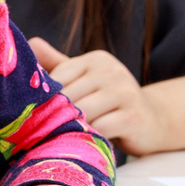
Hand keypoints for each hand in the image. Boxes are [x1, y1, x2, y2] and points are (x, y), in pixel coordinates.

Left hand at [29, 38, 159, 155]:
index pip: (60, 75)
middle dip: (55, 114)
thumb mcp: (86, 79)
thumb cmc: (110, 100)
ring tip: (60, 138)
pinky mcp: (134, 117)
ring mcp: (125, 93)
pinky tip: (84, 143)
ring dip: (70, 127)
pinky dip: (89, 138)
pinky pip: (101, 129)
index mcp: (96, 60)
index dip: (46, 97)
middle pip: (69, 95)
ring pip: (83, 112)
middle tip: (40, 131)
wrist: (153, 120)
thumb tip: (31, 42)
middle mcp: (112, 71)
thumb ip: (59, 64)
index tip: (34, 112)